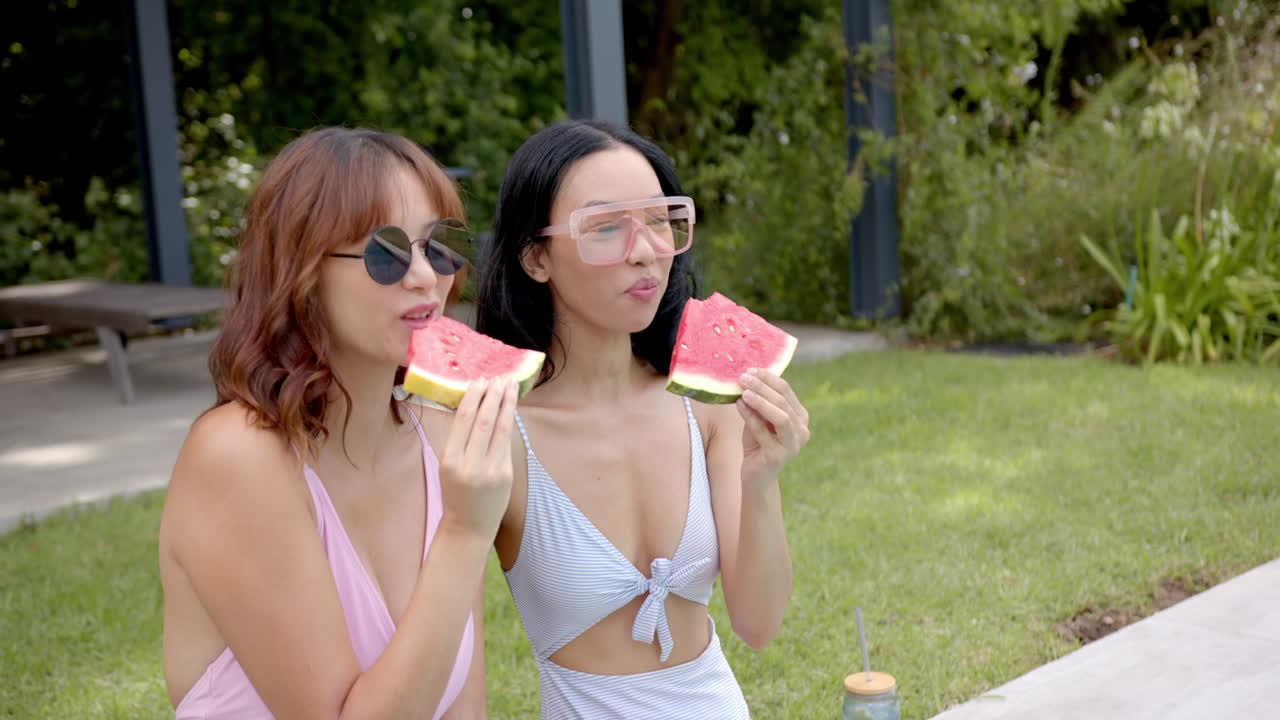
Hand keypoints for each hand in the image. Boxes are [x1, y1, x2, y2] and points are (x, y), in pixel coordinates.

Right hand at [437, 378, 517, 537]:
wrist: (468, 526)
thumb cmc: (455, 493)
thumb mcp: (448, 466)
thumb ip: (459, 440)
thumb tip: (474, 405)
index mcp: (450, 460)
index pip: (463, 421)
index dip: (473, 398)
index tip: (479, 380)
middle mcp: (470, 464)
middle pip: (484, 421)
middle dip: (492, 396)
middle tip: (498, 377)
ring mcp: (490, 470)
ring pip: (500, 429)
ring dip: (506, 404)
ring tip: (509, 384)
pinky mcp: (506, 474)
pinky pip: (507, 442)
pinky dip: (509, 422)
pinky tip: (511, 409)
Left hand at [736, 369, 809, 483]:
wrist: (756, 476)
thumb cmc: (757, 443)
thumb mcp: (760, 418)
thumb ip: (759, 402)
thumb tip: (748, 377)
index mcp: (800, 418)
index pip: (787, 391)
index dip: (769, 378)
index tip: (751, 370)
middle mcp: (801, 431)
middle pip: (784, 402)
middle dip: (763, 387)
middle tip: (743, 378)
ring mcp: (792, 445)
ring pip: (781, 417)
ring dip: (761, 402)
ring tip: (743, 392)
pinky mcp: (778, 457)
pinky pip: (764, 432)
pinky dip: (750, 417)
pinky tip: (739, 406)